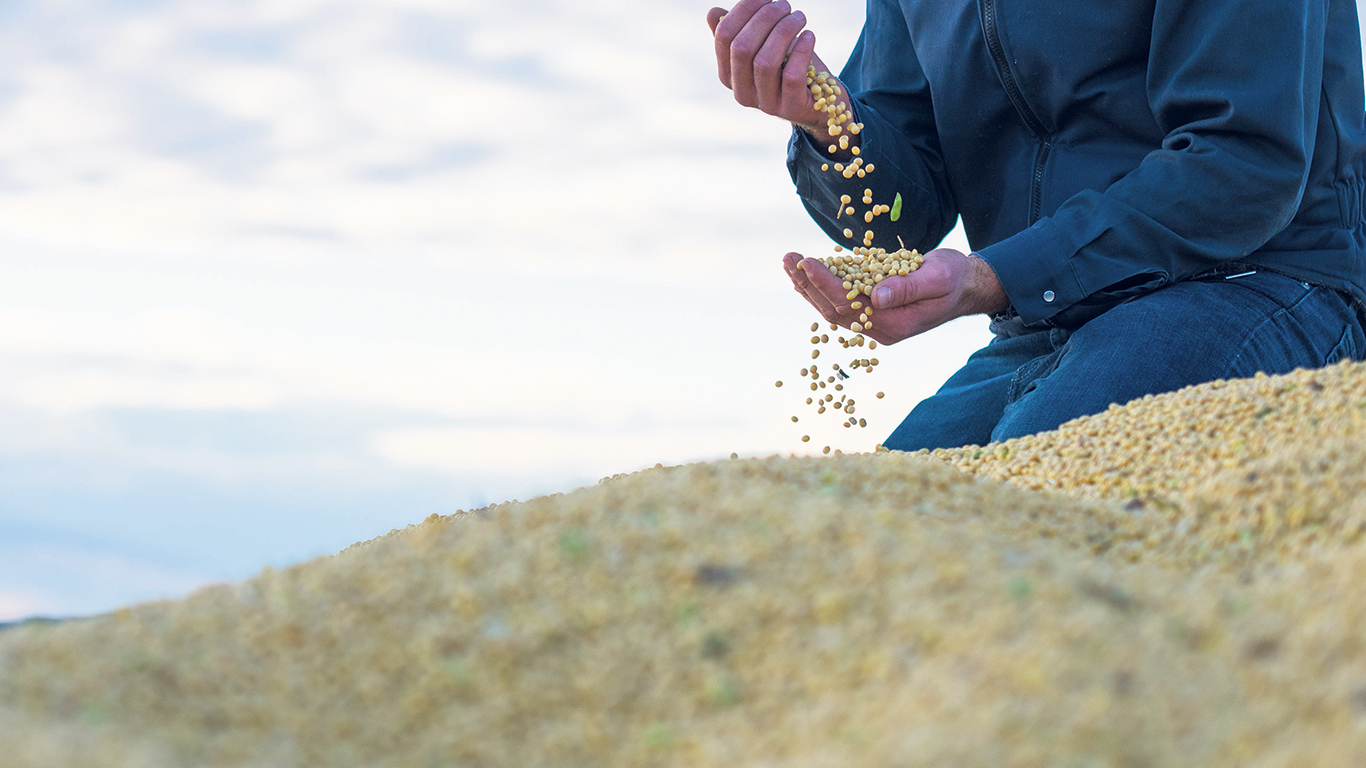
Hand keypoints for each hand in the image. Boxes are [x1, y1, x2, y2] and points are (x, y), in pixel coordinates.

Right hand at [706, 0, 834, 137]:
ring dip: (784, 31)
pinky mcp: (791, 108)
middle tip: (785, 4)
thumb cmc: (788, 64)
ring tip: (799, 17)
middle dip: (765, 19)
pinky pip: (791, 77)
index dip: (743, 10)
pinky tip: (809, 36)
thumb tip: (713, 13)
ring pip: (765, 62)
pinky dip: (801, 51)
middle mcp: (742, 92)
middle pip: (742, 48)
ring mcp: (765, 104)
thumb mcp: (762, 46)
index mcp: (728, 74)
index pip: (724, 36)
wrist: (820, 97)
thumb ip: (740, 31)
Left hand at [781, 248, 1009, 344]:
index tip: (806, 263)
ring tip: (789, 261)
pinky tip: (805, 271)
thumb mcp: (937, 279)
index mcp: (894, 324)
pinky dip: (821, 286)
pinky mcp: (873, 310)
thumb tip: (876, 296)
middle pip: (833, 308)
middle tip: (788, 258)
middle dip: (807, 283)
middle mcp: (879, 328)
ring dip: (808, 284)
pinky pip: (841, 300)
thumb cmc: (955, 278)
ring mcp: (874, 321)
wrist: (966, 286)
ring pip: (832, 305)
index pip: (850, 305)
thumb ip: (908, 288)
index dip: (825, 284)